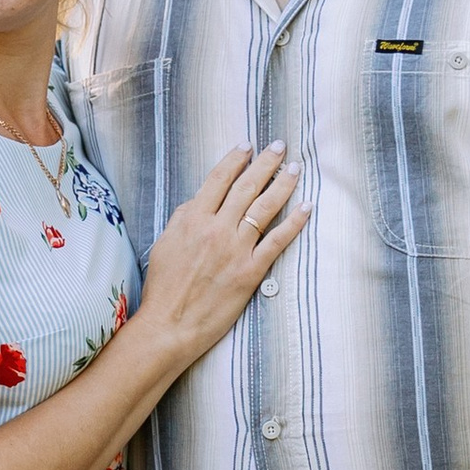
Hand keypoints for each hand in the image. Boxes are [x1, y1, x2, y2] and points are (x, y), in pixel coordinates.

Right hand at [137, 144, 309, 365]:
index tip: (248, 145)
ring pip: (264, 208)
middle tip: (280, 146)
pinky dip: (294, 222)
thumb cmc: (164, 287)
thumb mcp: (165, 243)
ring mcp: (236, 249)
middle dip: (265, 163)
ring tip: (295, 169)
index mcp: (193, 219)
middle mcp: (216, 229)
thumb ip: (183, 218)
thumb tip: (199, 201)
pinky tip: (306, 207)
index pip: (218, 179)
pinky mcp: (251, 272)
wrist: (170, 324)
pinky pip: (277, 241)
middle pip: (246, 187)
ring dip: (283, 185)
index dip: (235, 159)